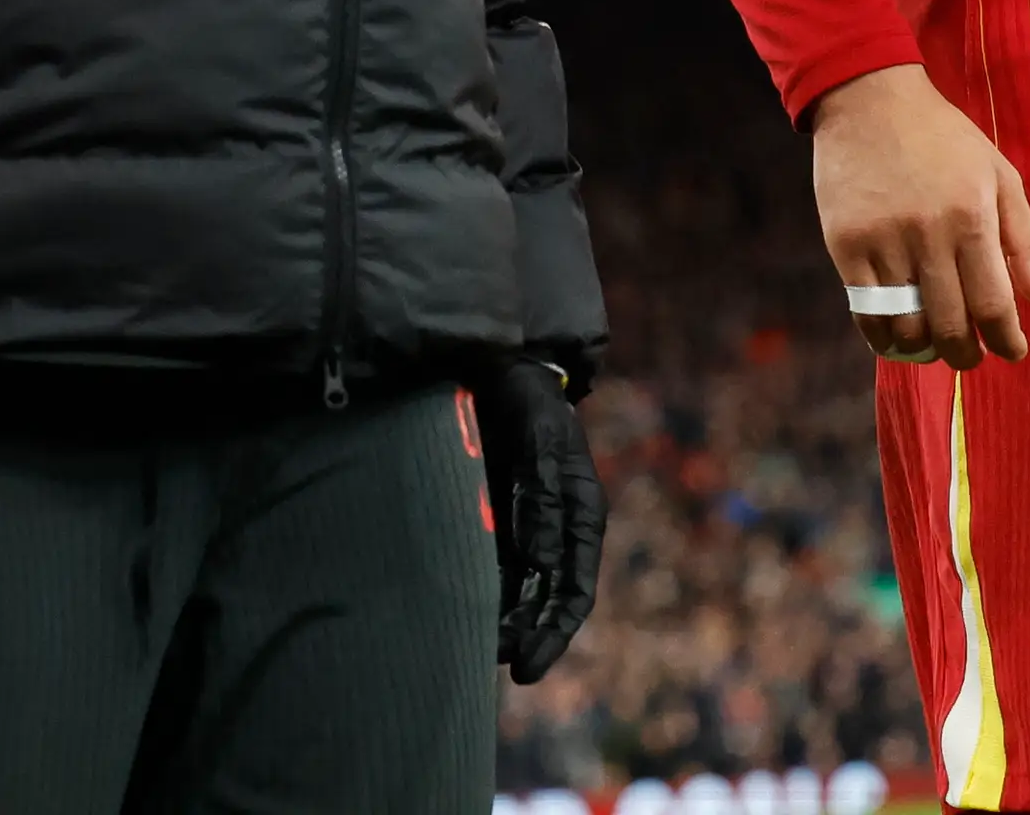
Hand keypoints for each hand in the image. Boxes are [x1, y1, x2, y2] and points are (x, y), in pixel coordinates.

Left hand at [481, 362, 602, 682]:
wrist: (492, 361)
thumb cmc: (523, 394)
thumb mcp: (536, 433)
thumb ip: (540, 492)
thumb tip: (541, 563)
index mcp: (581, 512)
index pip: (575, 589)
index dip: (555, 633)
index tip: (527, 668)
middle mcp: (555, 529)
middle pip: (545, 602)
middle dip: (524, 639)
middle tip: (492, 665)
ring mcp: (521, 526)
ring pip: (514, 592)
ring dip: (497, 622)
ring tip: (466, 649)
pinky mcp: (489, 517)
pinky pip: (484, 567)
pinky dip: (473, 594)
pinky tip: (449, 614)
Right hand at [809, 63, 1029, 367]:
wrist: (870, 99)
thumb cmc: (944, 138)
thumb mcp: (998, 174)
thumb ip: (1025, 241)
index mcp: (972, 217)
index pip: (994, 304)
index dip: (1006, 340)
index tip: (1012, 351)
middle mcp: (928, 234)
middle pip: (950, 325)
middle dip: (966, 354)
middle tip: (971, 355)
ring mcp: (882, 241)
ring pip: (906, 326)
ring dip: (925, 348)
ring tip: (935, 342)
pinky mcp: (845, 245)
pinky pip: (865, 312)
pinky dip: (883, 335)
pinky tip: (898, 334)